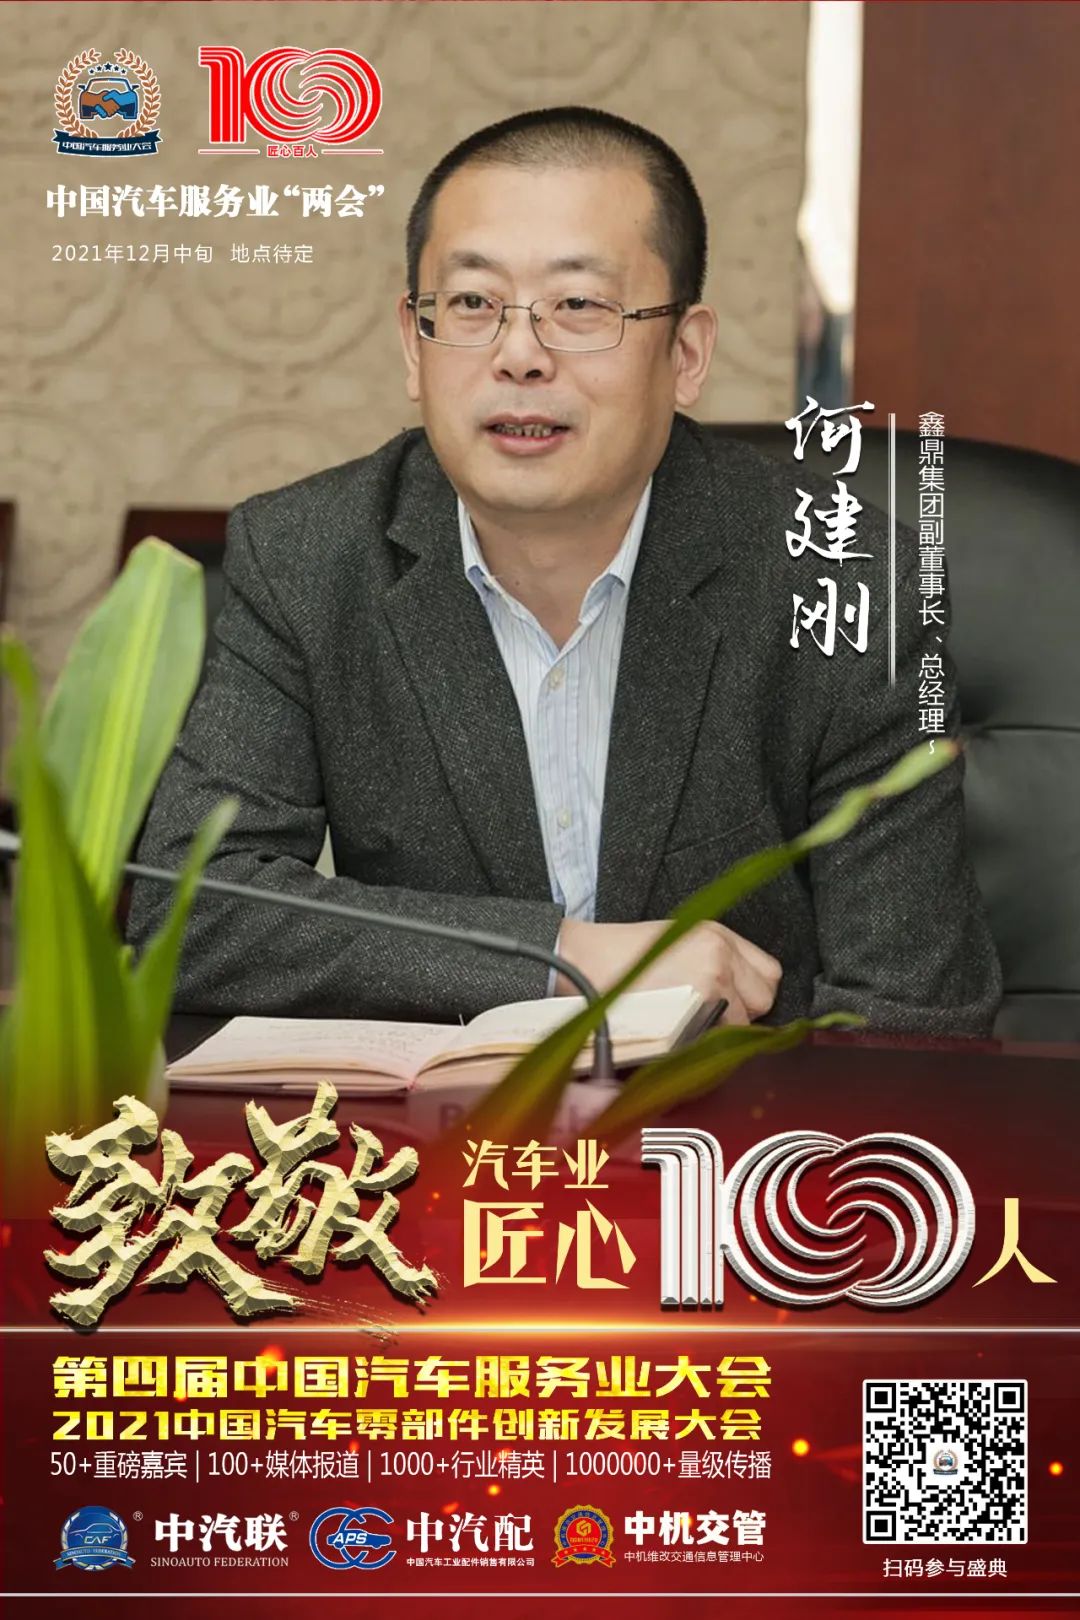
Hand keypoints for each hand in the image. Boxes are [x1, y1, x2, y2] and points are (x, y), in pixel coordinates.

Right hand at [556, 918, 781, 1024]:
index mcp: (718, 935)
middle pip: (764, 1000)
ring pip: (743, 1026)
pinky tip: (678, 1033)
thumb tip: (747, 993)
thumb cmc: (623, 956)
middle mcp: (719, 957)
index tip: (735, 999)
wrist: (582, 964)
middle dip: (742, 1013)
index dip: (752, 991)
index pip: (770, 973)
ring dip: (721, 1032)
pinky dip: (703, 1047)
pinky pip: (718, 1044)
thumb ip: (720, 959)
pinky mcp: (692, 1016)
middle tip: (706, 1013)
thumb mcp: (681, 939)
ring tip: (684, 1021)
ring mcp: (708, 986)